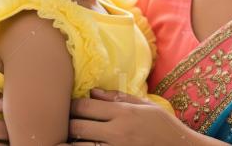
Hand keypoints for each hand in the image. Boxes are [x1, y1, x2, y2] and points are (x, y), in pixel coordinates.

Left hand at [67, 89, 223, 145]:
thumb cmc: (164, 127)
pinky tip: (85, 145)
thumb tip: (93, 92)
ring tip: (72, 137)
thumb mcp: (146, 106)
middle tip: (67, 122)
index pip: (85, 106)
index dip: (71, 105)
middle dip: (68, 123)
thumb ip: (118, 98)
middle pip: (76, 127)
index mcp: (124, 113)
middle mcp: (117, 132)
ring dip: (73, 141)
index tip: (70, 106)